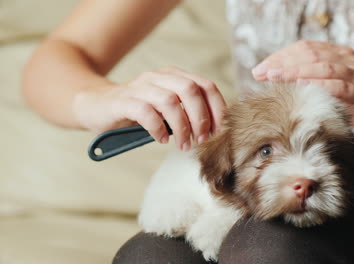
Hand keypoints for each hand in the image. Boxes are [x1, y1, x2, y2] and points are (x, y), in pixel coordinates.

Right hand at [73, 66, 225, 150]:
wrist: (96, 105)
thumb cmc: (136, 111)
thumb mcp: (166, 108)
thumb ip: (186, 111)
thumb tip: (214, 129)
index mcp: (173, 76)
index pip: (205, 85)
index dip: (216, 108)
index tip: (219, 130)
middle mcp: (158, 77)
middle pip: (190, 90)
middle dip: (201, 118)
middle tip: (202, 139)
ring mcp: (139, 87)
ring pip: (170, 101)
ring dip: (182, 126)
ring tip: (183, 144)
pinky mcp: (122, 100)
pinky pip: (145, 112)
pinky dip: (158, 128)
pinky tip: (162, 139)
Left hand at [252, 40, 353, 146]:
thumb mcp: (331, 90)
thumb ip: (311, 82)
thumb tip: (275, 82)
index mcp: (340, 56)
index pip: (305, 48)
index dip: (280, 57)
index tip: (260, 69)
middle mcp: (349, 61)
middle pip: (310, 54)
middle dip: (282, 63)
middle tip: (260, 73)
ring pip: (323, 67)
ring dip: (294, 71)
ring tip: (273, 77)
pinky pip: (340, 87)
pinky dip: (319, 84)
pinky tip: (301, 85)